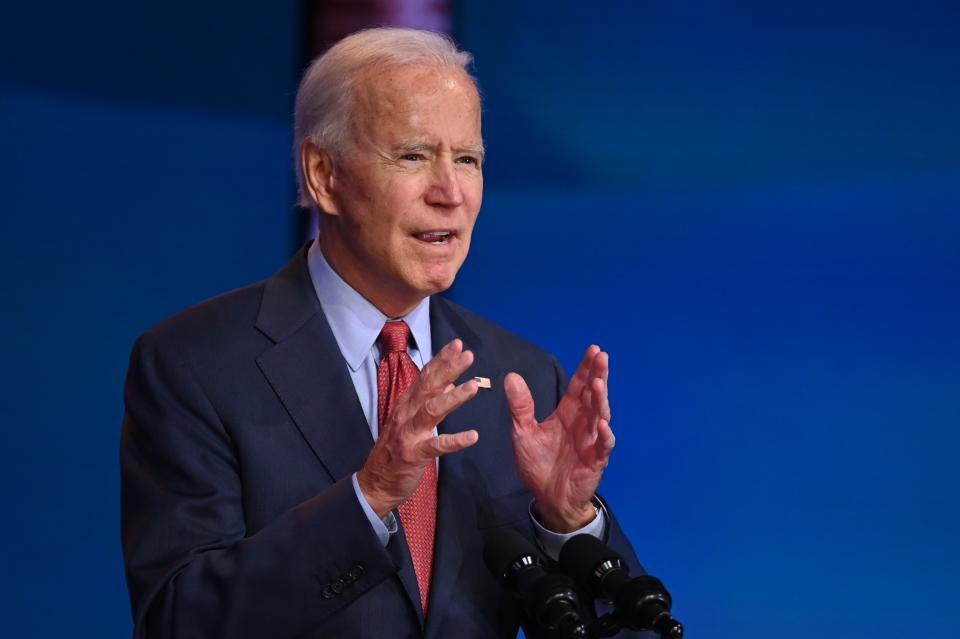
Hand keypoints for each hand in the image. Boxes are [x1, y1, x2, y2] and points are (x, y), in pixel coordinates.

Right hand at [357, 339, 479, 517]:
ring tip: (473, 387)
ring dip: (453, 397)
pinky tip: (473, 436)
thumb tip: (447, 383)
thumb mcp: (411, 420)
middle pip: (428, 387)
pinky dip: (455, 440)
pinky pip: (437, 446)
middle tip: (468, 355)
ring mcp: (409, 433)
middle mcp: (406, 414)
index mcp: (407, 404)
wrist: (377, 483)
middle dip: (448, 369)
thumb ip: (428, 400)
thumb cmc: (396, 449)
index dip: (441, 359)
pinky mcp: (414, 454)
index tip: (457, 345)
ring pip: (432, 410)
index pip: (425, 376)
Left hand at [506, 345, 613, 532]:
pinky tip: (602, 425)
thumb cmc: (539, 463)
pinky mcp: (595, 460)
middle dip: (598, 375)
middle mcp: (583, 423)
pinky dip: (604, 436)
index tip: (593, 349)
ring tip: (599, 384)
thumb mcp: (523, 432)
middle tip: (601, 357)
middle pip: (593, 395)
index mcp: (567, 413)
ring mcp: (591, 440)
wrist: (547, 497)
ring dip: (601, 400)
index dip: (586, 368)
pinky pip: (603, 446)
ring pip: (600, 416)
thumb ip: (520, 406)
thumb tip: (510, 376)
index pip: (579, 386)